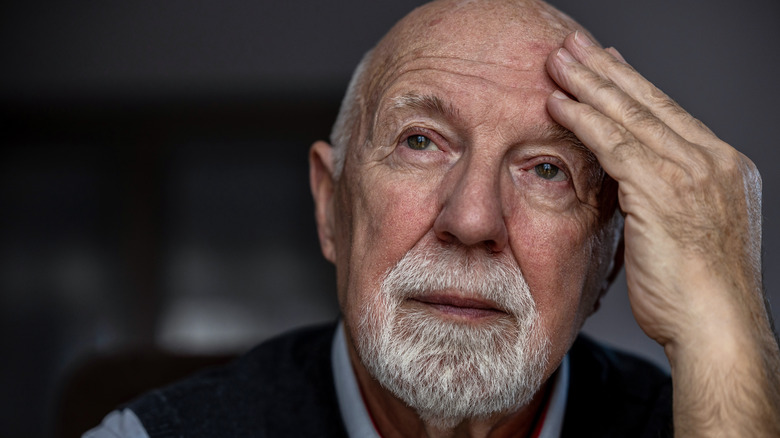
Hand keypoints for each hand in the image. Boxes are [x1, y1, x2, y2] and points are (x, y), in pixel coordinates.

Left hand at [545, 30, 778, 435]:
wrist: (717, 328)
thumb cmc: (698, 294)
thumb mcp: (687, 233)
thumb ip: (662, 198)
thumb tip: (629, 182)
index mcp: (723, 168)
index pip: (668, 113)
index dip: (631, 85)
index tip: (604, 63)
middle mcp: (712, 161)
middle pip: (649, 103)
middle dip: (605, 70)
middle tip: (572, 44)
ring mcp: (691, 173)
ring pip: (630, 116)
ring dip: (588, 86)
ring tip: (556, 61)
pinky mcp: (663, 192)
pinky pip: (615, 146)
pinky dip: (585, 121)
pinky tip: (558, 104)